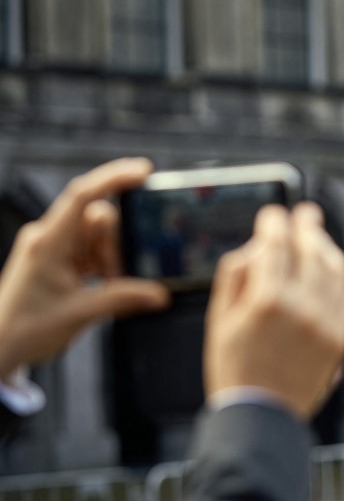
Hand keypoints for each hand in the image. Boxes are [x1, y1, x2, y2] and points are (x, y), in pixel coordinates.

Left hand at [0, 158, 170, 380]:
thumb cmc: (26, 329)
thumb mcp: (79, 314)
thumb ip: (122, 299)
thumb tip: (160, 293)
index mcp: (49, 243)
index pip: (83, 196)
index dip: (114, 178)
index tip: (144, 171)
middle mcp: (49, 237)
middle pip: (98, 218)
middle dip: (117, 243)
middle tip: (118, 275)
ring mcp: (54, 247)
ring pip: (98, 235)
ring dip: (111, 257)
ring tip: (107, 287)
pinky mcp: (58, 259)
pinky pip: (91, 249)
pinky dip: (104, 264)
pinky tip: (103, 285)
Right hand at [203, 202, 343, 420]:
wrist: (262, 418)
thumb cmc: (234, 368)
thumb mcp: (220, 318)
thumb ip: (237, 275)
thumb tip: (259, 245)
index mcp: (267, 300)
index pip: (276, 243)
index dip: (275, 222)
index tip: (274, 213)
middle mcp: (303, 307)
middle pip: (311, 249)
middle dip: (307, 226)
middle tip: (305, 212)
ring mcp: (327, 322)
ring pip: (334, 268)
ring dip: (326, 246)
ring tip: (317, 237)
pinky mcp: (342, 337)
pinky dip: (338, 275)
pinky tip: (331, 268)